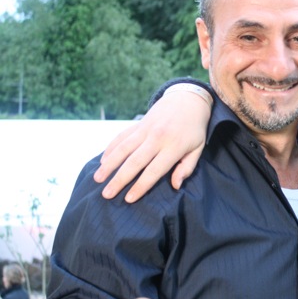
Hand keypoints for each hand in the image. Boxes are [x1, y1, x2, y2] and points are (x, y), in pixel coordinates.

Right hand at [93, 89, 210, 201]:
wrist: (188, 99)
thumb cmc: (194, 129)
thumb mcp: (198, 148)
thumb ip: (187, 168)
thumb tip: (175, 186)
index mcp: (174, 147)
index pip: (154, 171)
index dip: (140, 186)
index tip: (128, 199)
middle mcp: (157, 138)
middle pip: (134, 162)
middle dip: (119, 180)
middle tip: (107, 194)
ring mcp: (146, 129)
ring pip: (123, 149)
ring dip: (109, 165)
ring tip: (98, 179)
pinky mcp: (139, 123)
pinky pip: (121, 137)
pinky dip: (111, 148)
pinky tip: (103, 161)